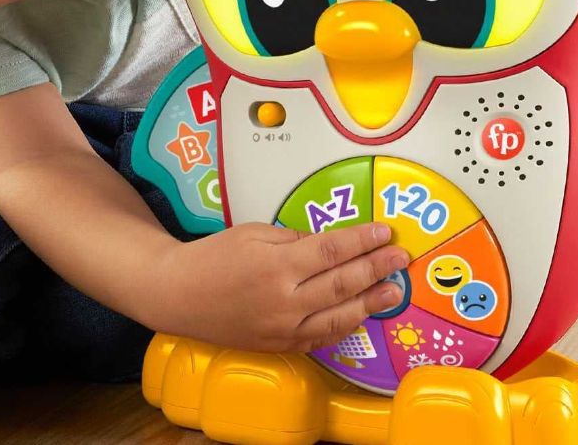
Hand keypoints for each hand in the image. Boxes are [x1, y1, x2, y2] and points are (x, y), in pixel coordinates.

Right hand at [148, 222, 408, 352]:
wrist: (177, 295)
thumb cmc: (212, 257)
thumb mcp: (253, 233)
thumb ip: (295, 239)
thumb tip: (330, 245)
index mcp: (277, 266)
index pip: (332, 252)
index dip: (362, 241)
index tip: (385, 232)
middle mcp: (284, 301)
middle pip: (343, 283)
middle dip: (377, 268)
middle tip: (400, 257)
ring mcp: (283, 328)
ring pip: (339, 316)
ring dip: (371, 302)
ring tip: (394, 291)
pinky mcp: (280, 345)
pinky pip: (321, 337)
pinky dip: (345, 325)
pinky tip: (361, 314)